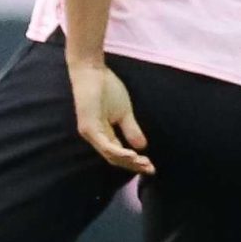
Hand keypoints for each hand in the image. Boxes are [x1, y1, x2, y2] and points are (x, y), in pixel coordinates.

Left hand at [69, 58, 154, 174]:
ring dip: (128, 161)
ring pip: (110, 155)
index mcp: (102, 134)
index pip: (118, 155)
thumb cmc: (105, 88)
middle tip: (151, 170)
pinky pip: (105, 145)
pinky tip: (132, 155)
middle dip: (133, 166)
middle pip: (114, 159)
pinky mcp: (89, 127)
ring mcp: (90, 133)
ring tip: (144, 164)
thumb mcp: (124, 112)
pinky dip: (119, 152)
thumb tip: (142, 146)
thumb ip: (131, 129)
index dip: (135, 162)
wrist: (92, 71)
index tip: (151, 167)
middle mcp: (94, 137)